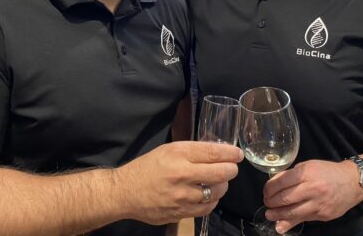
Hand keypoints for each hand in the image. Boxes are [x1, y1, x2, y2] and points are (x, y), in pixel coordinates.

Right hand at [117, 141, 242, 224]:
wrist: (125, 192)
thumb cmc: (147, 167)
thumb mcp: (167, 150)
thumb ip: (191, 151)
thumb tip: (216, 152)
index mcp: (178, 154)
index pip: (213, 152)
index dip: (230, 153)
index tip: (238, 154)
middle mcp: (182, 174)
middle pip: (220, 173)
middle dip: (231, 170)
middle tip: (232, 168)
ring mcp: (182, 196)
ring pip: (216, 192)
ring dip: (222, 186)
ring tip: (219, 182)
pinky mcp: (181, 212)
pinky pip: (206, 208)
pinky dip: (212, 201)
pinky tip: (209, 195)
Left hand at [261, 160, 362, 233]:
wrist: (352, 182)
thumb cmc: (327, 171)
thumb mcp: (308, 166)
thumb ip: (292, 175)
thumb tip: (275, 184)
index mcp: (306, 173)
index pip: (281, 182)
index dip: (269, 188)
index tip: (266, 191)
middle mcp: (312, 188)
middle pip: (285, 199)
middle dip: (271, 203)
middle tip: (266, 203)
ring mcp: (319, 204)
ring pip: (293, 212)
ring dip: (278, 215)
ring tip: (269, 215)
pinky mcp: (323, 215)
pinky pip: (304, 219)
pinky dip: (290, 223)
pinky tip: (281, 226)